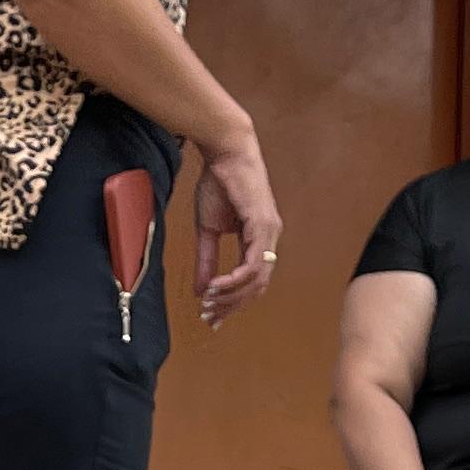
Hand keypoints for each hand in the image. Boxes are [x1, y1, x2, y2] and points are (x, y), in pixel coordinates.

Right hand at [195, 128, 280, 322]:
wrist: (224, 153)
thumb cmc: (218, 184)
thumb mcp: (207, 230)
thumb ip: (207, 260)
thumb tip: (200, 290)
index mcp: (259, 240)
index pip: (251, 281)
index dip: (232, 302)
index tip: (211, 315)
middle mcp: (269, 239)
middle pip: (256, 287)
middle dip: (231, 305)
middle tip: (209, 315)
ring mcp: (269, 233)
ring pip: (257, 279)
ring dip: (232, 295)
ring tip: (210, 301)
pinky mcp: (263, 225)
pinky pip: (254, 263)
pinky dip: (236, 279)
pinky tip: (217, 285)